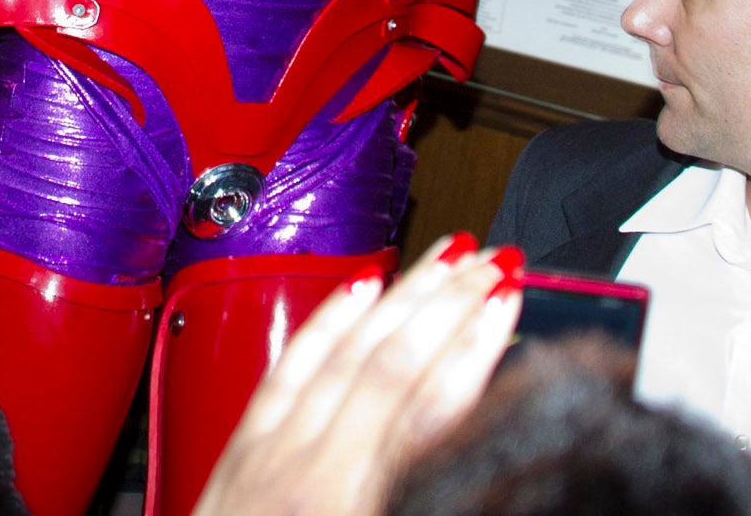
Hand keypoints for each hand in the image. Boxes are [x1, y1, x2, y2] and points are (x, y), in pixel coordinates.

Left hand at [190, 236, 521, 515]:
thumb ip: (425, 490)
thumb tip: (475, 450)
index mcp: (346, 503)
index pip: (423, 404)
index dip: (472, 345)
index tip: (510, 301)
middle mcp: (305, 468)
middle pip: (385, 362)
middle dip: (443, 304)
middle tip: (494, 260)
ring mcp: (267, 453)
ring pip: (339, 351)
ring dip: (398, 298)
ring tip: (444, 259)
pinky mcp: (240, 451)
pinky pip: (287, 367)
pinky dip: (327, 322)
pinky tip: (357, 289)